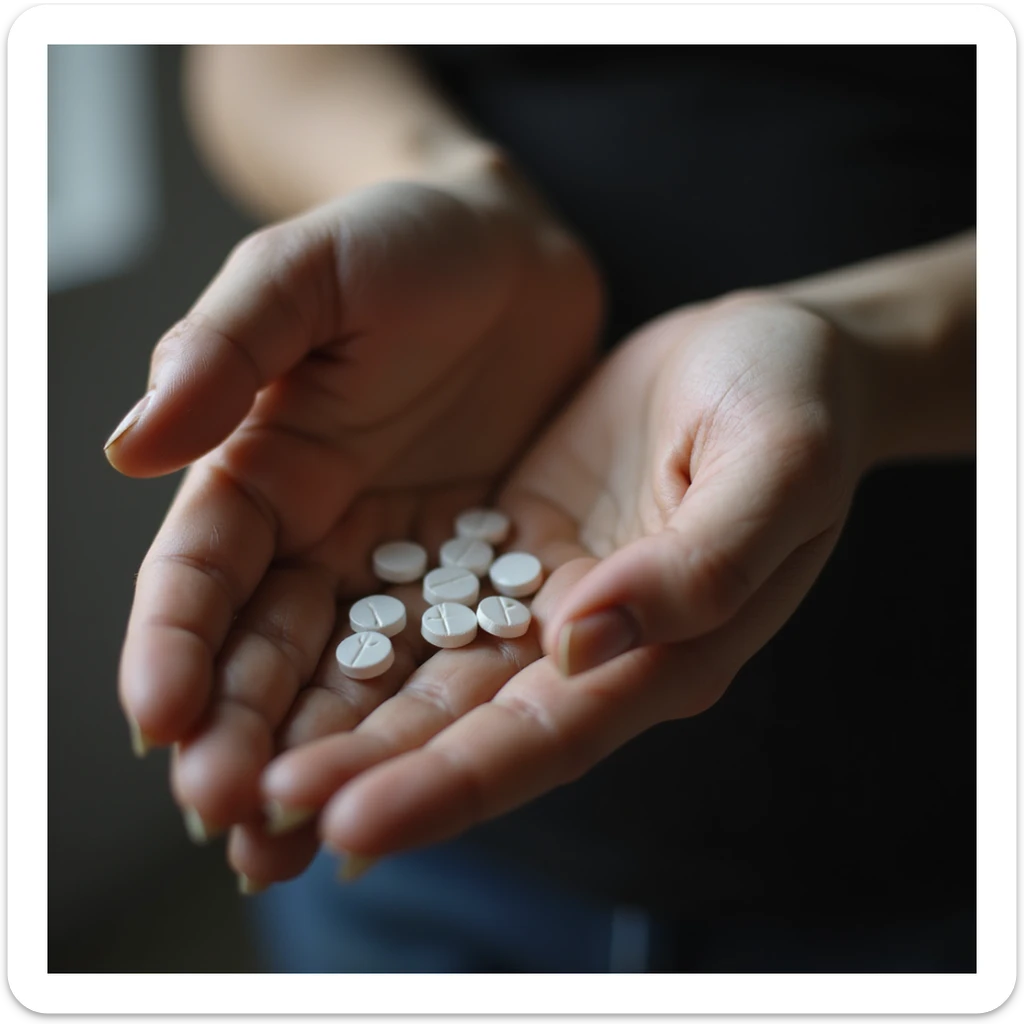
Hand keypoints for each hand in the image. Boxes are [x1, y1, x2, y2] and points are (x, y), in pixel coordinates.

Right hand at [111, 154, 601, 840]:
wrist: (509, 251)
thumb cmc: (401, 242)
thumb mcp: (306, 272)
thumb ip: (228, 347)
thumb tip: (131, 444)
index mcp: (259, 468)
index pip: (201, 573)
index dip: (174, 644)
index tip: (158, 722)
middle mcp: (321, 534)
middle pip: (269, 650)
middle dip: (243, 733)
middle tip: (229, 822)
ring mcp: (401, 562)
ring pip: (354, 676)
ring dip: (326, 756)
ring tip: (297, 845)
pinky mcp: (481, 570)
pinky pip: (453, 654)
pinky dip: (430, 720)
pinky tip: (422, 782)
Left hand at [231, 291, 873, 885]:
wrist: (768, 351)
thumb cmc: (795, 402)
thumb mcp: (775, 465)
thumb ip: (700, 562)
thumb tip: (584, 638)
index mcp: (667, 651)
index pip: (545, 739)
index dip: (449, 787)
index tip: (347, 825)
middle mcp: (592, 646)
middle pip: (465, 728)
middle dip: (359, 773)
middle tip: (246, 812)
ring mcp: (543, 597)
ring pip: (425, 675)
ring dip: (333, 721)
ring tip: (229, 764)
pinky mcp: (508, 544)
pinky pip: (420, 598)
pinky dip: (351, 633)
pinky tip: (272, 658)